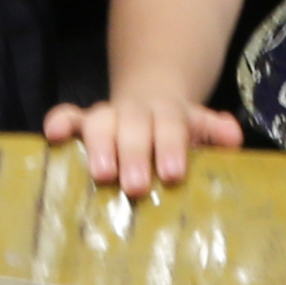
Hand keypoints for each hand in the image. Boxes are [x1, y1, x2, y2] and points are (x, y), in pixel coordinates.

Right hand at [43, 94, 241, 196]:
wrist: (151, 98)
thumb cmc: (176, 129)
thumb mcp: (199, 126)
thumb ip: (215, 131)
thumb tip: (233, 137)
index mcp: (168, 113)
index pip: (171, 124)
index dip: (171, 146)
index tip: (173, 173)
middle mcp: (136, 111)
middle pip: (134, 125)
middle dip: (134, 154)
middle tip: (136, 185)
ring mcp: (108, 115)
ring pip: (100, 122)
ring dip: (100, 146)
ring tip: (101, 175)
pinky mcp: (83, 122)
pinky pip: (69, 116)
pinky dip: (60, 121)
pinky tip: (52, 135)